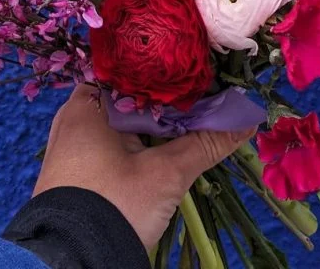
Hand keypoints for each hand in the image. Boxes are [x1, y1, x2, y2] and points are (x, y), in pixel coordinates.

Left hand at [33, 85, 255, 249]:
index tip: (196, 72)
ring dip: (153, 125)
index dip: (165, 70)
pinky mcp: (78, 173)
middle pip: (128, 97)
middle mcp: (74, 120)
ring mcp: (73, 148)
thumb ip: (205, 144)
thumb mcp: (165, 174)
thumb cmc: (115, 206)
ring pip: (122, 123)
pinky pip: (112, 145)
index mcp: (86, 105)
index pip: (130, 69)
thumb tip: (247, 120)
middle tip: (200, 97)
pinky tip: (163, 149)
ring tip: (190, 120)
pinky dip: (138, 144)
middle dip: (164, 101)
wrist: (73, 265)